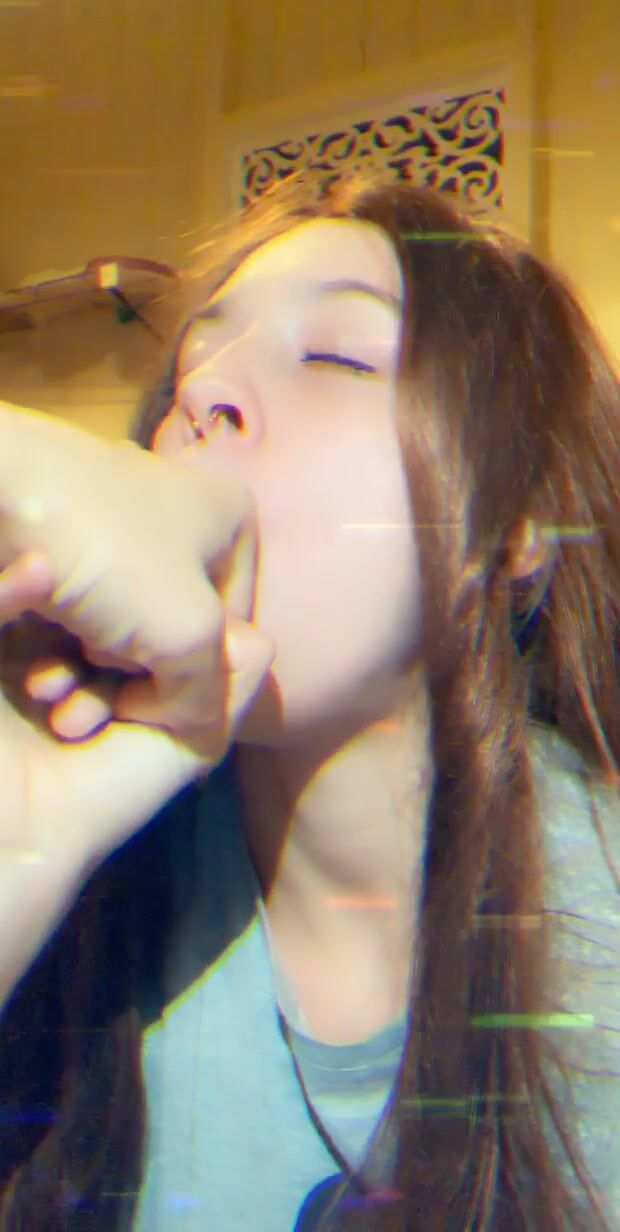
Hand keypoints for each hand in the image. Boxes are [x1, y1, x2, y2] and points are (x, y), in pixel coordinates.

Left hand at [0, 403, 274, 874]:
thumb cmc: (106, 554)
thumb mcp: (188, 633)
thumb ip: (210, 689)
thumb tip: (191, 716)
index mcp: (232, 518)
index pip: (234, 634)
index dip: (194, 683)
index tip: (146, 697)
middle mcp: (183, 513)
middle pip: (176, 632)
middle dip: (135, 676)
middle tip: (98, 681)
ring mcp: (120, 524)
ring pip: (122, 627)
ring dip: (89, 672)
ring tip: (53, 682)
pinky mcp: (66, 538)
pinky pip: (80, 609)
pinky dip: (59, 644)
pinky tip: (37, 660)